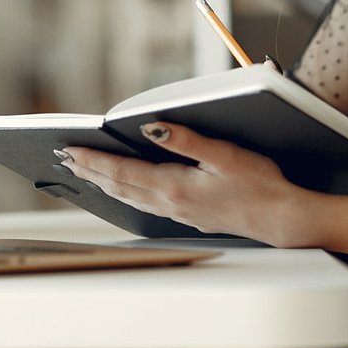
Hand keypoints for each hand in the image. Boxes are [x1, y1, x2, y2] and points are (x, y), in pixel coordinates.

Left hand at [60, 122, 323, 246]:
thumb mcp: (224, 154)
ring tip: (84, 173)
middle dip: (90, 171)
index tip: (70, 149)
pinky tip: (124, 190)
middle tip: (65, 159)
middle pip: (119, 186)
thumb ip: (185, 140)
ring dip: (104, 183)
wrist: (281, 219)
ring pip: (129, 197)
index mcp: (174, 186)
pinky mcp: (190, 216)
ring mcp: (179, 213)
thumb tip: (150, 128)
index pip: (122, 170)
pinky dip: (125, 193)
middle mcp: (171, 203)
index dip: (94, 159)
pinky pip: (145, 204)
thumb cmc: (259, 184)